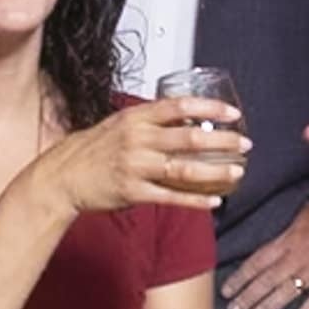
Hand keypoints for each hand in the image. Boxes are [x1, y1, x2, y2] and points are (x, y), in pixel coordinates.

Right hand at [30, 97, 243, 218]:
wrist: (63, 176)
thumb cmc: (93, 149)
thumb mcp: (119, 124)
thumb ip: (149, 120)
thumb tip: (183, 117)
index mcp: (136, 117)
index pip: (179, 106)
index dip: (209, 109)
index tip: (233, 113)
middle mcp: (137, 139)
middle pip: (188, 137)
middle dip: (222, 140)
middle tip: (245, 143)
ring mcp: (135, 166)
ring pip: (184, 168)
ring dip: (215, 171)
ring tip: (237, 171)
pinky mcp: (133, 192)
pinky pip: (171, 197)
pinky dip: (195, 200)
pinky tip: (214, 202)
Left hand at [221, 198, 308, 308]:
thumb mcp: (301, 212)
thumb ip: (281, 227)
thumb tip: (258, 232)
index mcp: (288, 239)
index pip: (257, 261)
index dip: (240, 277)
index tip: (226, 291)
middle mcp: (298, 257)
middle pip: (267, 280)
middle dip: (247, 297)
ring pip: (286, 293)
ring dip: (267, 308)